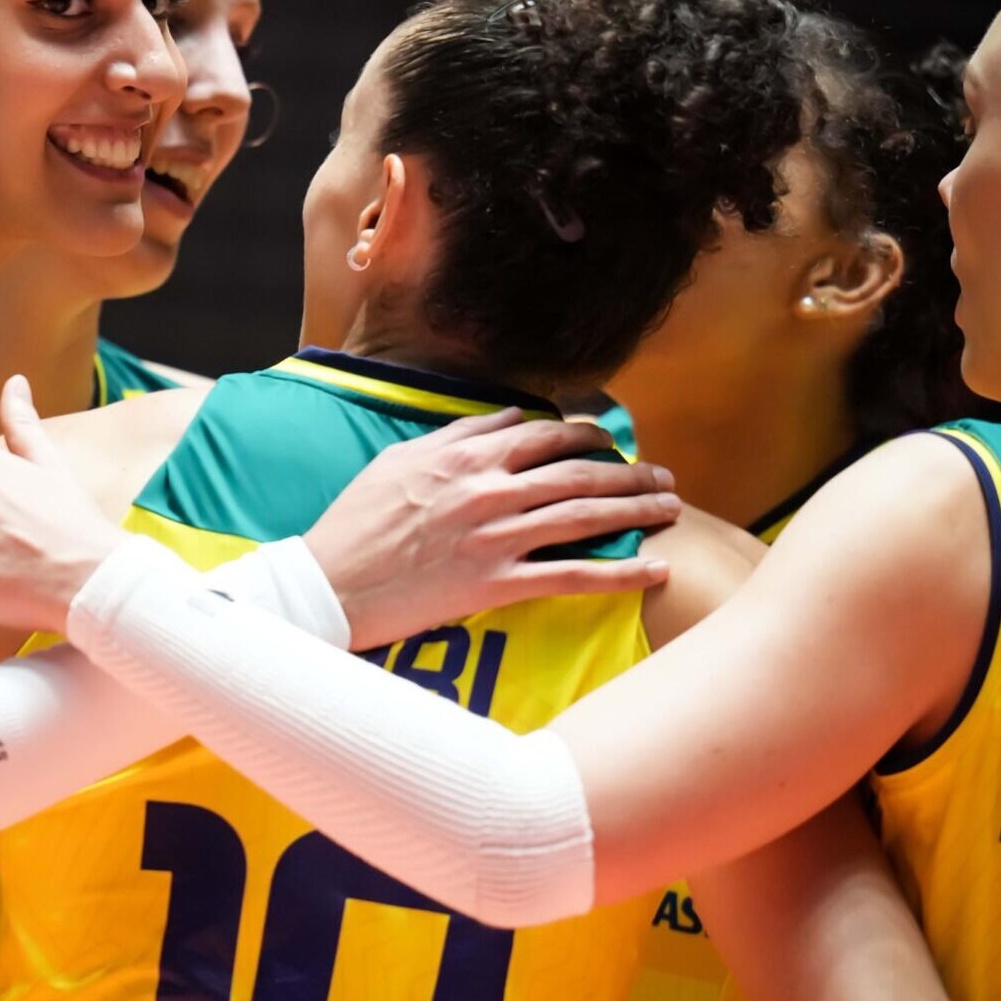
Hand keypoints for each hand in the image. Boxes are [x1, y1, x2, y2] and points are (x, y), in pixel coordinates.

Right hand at [302, 410, 679, 648]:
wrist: (329, 583)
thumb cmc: (356, 520)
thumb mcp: (399, 459)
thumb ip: (460, 433)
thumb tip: (513, 416)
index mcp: (464, 456)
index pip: (544, 434)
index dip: (587, 437)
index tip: (612, 443)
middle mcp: (487, 490)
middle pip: (579, 473)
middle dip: (629, 473)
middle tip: (663, 477)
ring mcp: (495, 538)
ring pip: (585, 517)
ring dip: (637, 511)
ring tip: (671, 509)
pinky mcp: (495, 584)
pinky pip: (572, 576)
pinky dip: (620, 573)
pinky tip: (655, 570)